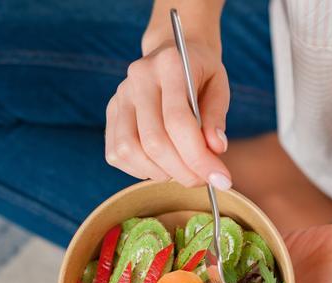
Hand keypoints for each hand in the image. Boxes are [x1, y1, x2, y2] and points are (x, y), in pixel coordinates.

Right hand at [104, 40, 231, 188]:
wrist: (173, 53)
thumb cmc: (200, 73)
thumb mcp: (219, 86)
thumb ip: (216, 117)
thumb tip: (216, 150)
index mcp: (169, 65)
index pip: (178, 121)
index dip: (199, 157)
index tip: (220, 179)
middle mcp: (138, 78)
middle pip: (154, 141)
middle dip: (182, 171)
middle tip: (202, 180)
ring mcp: (120, 96)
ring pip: (130, 150)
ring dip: (160, 173)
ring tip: (182, 171)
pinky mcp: (110, 112)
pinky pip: (117, 154)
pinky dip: (140, 170)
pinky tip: (161, 165)